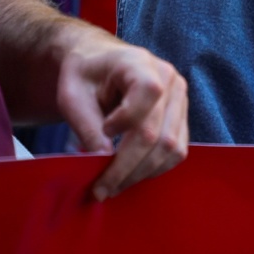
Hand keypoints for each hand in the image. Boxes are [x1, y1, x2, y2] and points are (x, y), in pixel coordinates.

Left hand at [57, 32, 189, 199]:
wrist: (98, 65)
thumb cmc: (84, 77)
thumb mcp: (73, 96)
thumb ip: (87, 126)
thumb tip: (104, 160)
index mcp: (141, 64)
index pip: (148, 93)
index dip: (126, 120)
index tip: (103, 131)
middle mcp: (170, 80)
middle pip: (158, 132)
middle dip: (127, 167)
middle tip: (101, 189)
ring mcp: (180, 99)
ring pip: (171, 147)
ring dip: (141, 173)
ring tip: (113, 186)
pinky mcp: (180, 117)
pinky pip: (176, 151)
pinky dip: (154, 169)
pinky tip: (130, 175)